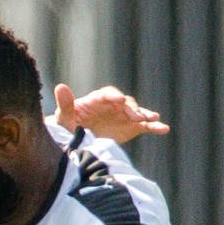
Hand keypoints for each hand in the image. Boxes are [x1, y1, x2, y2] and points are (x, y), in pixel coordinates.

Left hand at [54, 83, 168, 145]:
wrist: (76, 138)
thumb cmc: (68, 124)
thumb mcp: (64, 116)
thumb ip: (65, 103)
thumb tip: (59, 86)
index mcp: (98, 99)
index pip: (108, 94)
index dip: (114, 96)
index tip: (119, 101)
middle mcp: (114, 105)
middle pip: (126, 103)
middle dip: (132, 109)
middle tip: (136, 117)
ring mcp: (124, 115)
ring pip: (137, 112)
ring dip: (145, 115)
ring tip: (154, 119)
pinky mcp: (131, 127)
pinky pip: (144, 126)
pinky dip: (154, 127)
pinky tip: (164, 129)